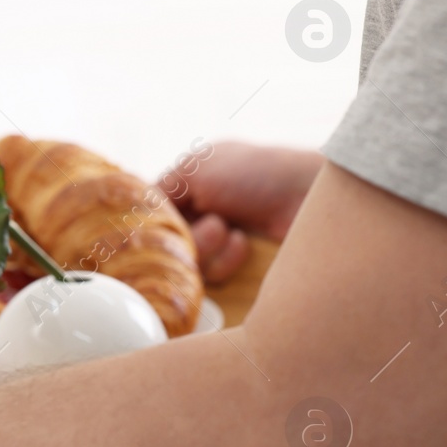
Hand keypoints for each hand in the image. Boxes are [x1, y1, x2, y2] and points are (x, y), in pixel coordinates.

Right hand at [160, 141, 322, 282]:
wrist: (312, 197)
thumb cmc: (258, 174)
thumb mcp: (197, 168)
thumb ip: (160, 191)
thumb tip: (134, 215)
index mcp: (188, 184)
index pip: (149, 212)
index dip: (147, 223)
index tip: (148, 232)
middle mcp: (199, 213)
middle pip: (164, 242)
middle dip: (185, 236)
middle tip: (214, 224)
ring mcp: (218, 241)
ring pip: (184, 263)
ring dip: (206, 248)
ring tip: (230, 231)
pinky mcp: (237, 267)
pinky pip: (210, 278)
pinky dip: (224, 261)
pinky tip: (243, 244)